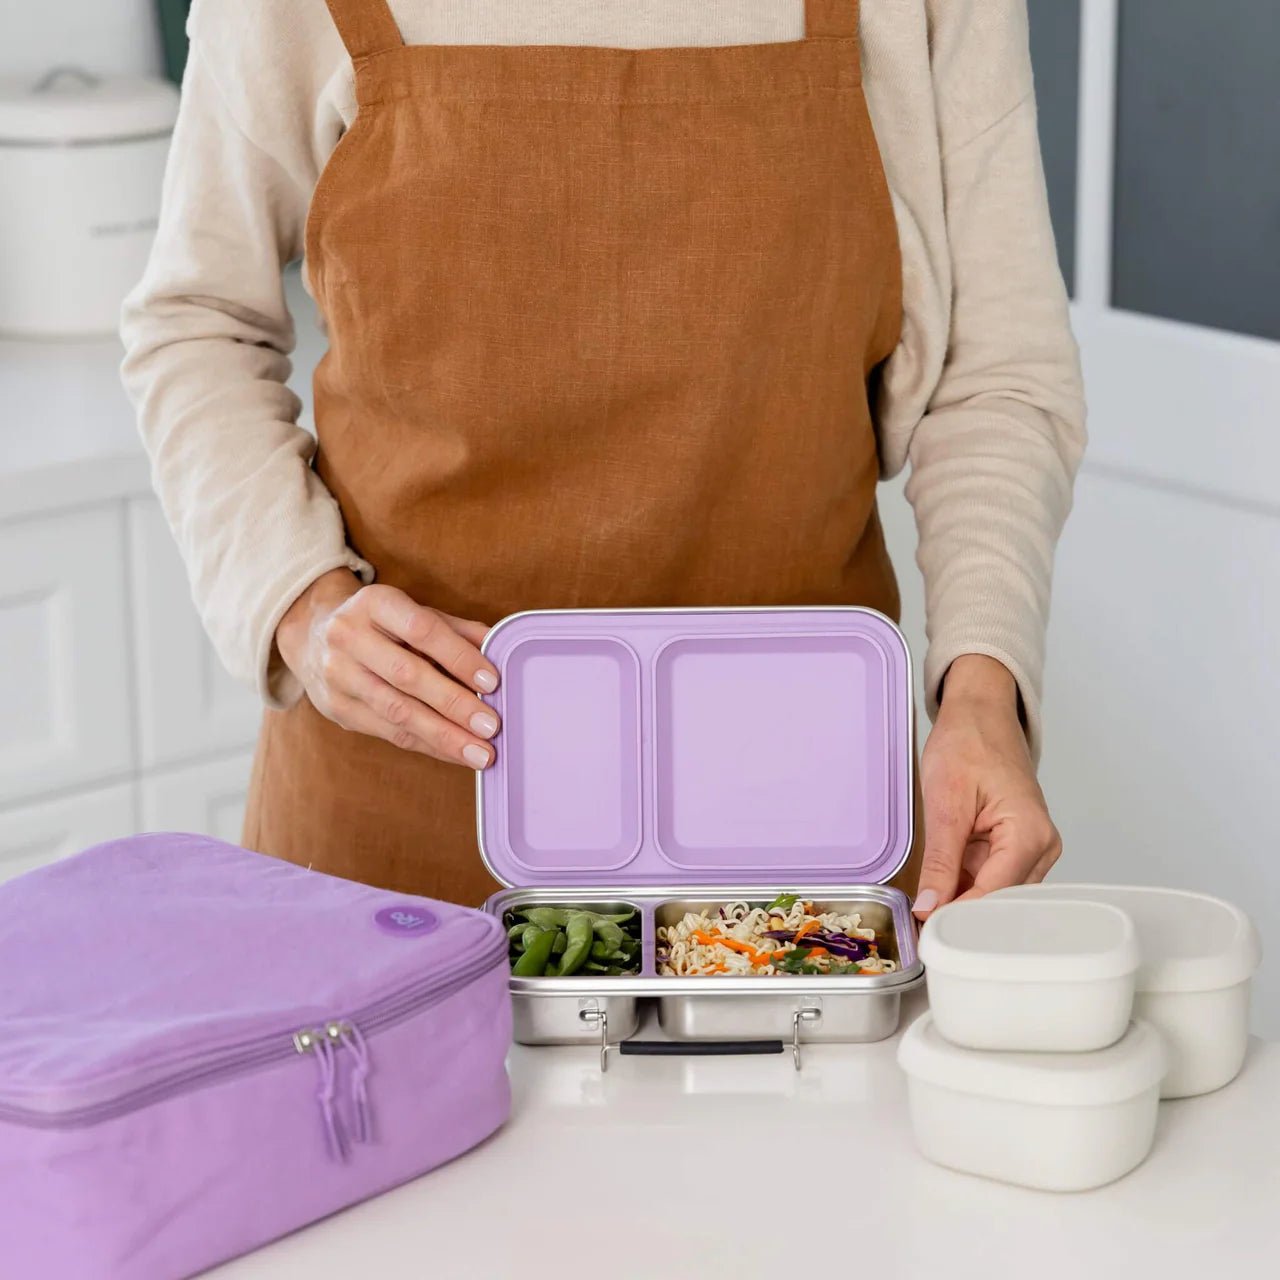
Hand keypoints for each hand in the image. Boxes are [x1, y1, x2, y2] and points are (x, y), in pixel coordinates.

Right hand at [275, 569, 500, 768]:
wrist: (314, 636)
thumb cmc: (383, 625)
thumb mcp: (416, 613)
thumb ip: (457, 631)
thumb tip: (502, 650)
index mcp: (374, 603)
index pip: (421, 629)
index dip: (458, 656)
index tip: (491, 681)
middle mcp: (349, 636)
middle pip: (407, 675)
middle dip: (454, 704)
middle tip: (491, 726)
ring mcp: (338, 675)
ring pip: (396, 711)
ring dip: (444, 735)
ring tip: (480, 752)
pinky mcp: (337, 708)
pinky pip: (389, 732)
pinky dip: (428, 745)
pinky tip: (456, 753)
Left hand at [912, 654, 1060, 919]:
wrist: (981, 714)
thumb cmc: (968, 743)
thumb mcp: (946, 802)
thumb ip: (941, 861)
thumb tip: (929, 907)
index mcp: (1030, 835)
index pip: (995, 897)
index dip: (959, 919)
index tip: (926, 935)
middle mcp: (1042, 848)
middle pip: (1001, 903)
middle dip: (962, 918)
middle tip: (921, 933)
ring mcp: (1033, 850)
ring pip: (997, 895)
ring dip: (963, 903)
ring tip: (927, 915)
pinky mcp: (1018, 848)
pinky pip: (993, 878)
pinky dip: (966, 886)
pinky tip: (941, 894)